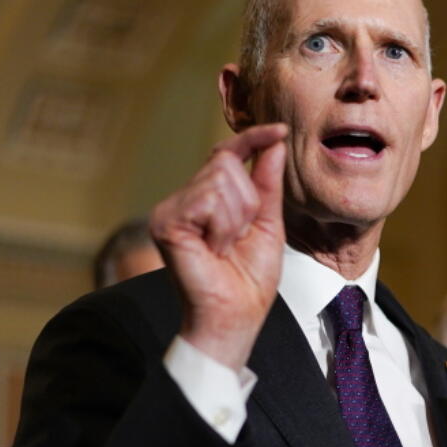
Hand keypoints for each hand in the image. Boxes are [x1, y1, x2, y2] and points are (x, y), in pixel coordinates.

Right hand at [151, 124, 288, 370]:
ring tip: (226, 246)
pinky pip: (208, 199)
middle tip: (239, 238)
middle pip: (226, 163)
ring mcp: (170, 209)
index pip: (227, 153)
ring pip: (219, 179)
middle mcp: (185, 199)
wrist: (235, 316)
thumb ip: (267, 183)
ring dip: (237, 218)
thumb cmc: (249, 280)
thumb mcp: (269, 223)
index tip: (281, 130)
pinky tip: (214, 249)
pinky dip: (223, 226)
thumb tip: (274, 143)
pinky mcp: (165, 221)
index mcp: (208, 198)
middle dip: (249, 201)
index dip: (252, 139)